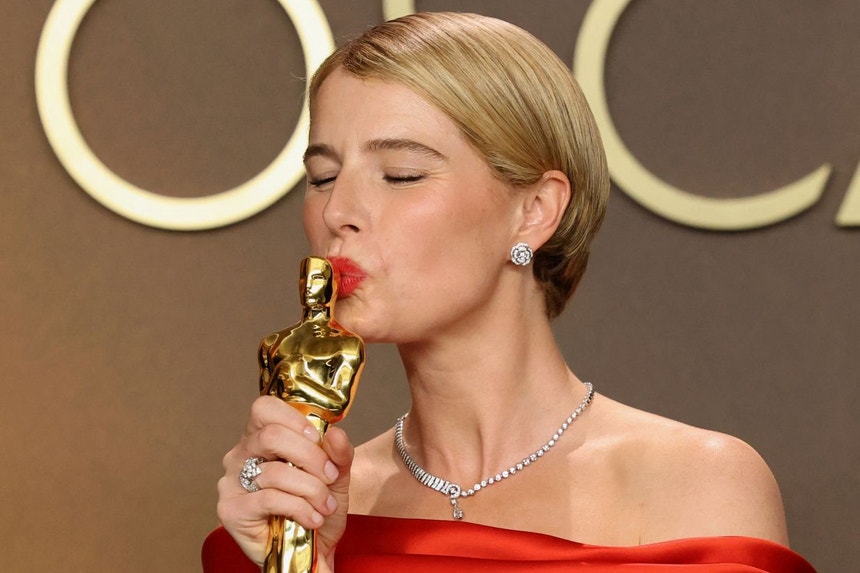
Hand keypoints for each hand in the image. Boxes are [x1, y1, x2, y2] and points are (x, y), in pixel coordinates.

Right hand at [216, 396, 353, 568]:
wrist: (312, 553)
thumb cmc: (316, 508)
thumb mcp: (336, 476)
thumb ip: (339, 453)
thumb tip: (335, 434)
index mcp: (260, 438)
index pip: (265, 408)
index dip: (293, 418)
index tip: (318, 438)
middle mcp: (240, 455)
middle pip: (271, 435)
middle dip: (310, 456)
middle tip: (330, 476)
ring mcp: (231, 483)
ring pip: (275, 472)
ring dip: (311, 489)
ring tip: (325, 505)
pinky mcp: (231, 510)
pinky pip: (269, 499)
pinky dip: (300, 508)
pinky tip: (312, 519)